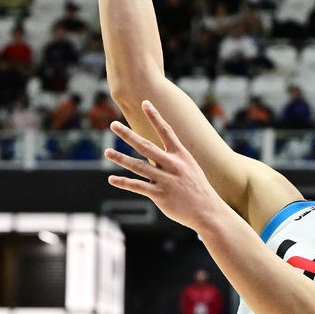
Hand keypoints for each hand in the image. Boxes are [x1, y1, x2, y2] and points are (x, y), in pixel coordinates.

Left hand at [106, 103, 223, 230]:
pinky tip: (112, 179)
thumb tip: (155, 153)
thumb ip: (173, 158)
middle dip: (127, 134)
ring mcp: (166, 180)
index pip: (166, 131)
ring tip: (107, 151)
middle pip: (145, 146)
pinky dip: (123, 183)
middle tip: (113, 124)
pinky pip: (138, 186)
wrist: (207, 211)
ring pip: (138, 166)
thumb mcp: (190, 167)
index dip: (155, 116)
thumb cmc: (197, 188)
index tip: (145, 102)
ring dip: (120, 158)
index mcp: (181, 155)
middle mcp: (172, 165)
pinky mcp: (160, 195)